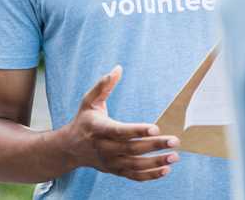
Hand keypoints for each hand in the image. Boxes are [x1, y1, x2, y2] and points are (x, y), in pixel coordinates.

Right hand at [65, 65, 180, 181]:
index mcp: (98, 129)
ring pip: (135, 165)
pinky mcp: (115, 171)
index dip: (137, 130)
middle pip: (132, 148)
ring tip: (174, 156)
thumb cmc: (84, 120)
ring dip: (156, 163)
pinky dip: (150, 175)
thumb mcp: (88, 101)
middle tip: (174, 141)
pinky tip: (166, 170)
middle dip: (154, 145)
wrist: (70, 148)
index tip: (155, 128)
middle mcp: (104, 148)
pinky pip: (134, 176)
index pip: (120, 131)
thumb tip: (118, 69)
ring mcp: (110, 162)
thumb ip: (103, 86)